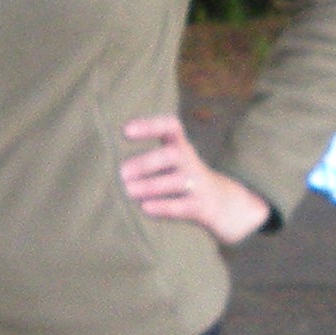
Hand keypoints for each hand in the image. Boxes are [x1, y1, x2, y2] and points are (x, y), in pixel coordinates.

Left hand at [121, 113, 275, 246]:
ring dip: (151, 186)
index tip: (126, 131)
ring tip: (129, 191)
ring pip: (176, 182)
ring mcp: (198, 184)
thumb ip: (148, 161)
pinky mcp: (201, 207)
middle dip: (146, 162)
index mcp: (181, 146)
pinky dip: (164, 207)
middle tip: (122, 173)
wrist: (223, 203)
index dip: (150, 125)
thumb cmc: (184, 179)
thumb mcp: (172, 163)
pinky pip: (182, 206)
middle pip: (173, 155)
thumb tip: (112, 170)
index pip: (170, 126)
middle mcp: (191, 162)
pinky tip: (145, 208)